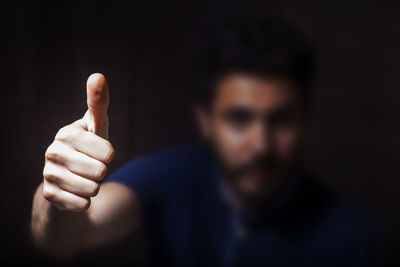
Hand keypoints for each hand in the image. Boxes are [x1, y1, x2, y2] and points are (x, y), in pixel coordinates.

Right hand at [42, 73, 114, 210]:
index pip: (108, 152)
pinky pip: (82, 204)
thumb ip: (99, 103)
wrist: (68, 179)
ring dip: (95, 187)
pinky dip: (85, 201)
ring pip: (92, 189)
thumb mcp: (96, 127)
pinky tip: (76, 193)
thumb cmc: (89, 148)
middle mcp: (53, 152)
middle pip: (101, 171)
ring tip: (84, 178)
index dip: (109, 155)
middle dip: (102, 172)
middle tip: (91, 166)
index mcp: (66, 133)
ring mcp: (48, 175)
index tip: (99, 151)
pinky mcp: (48, 196)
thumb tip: (98, 76)